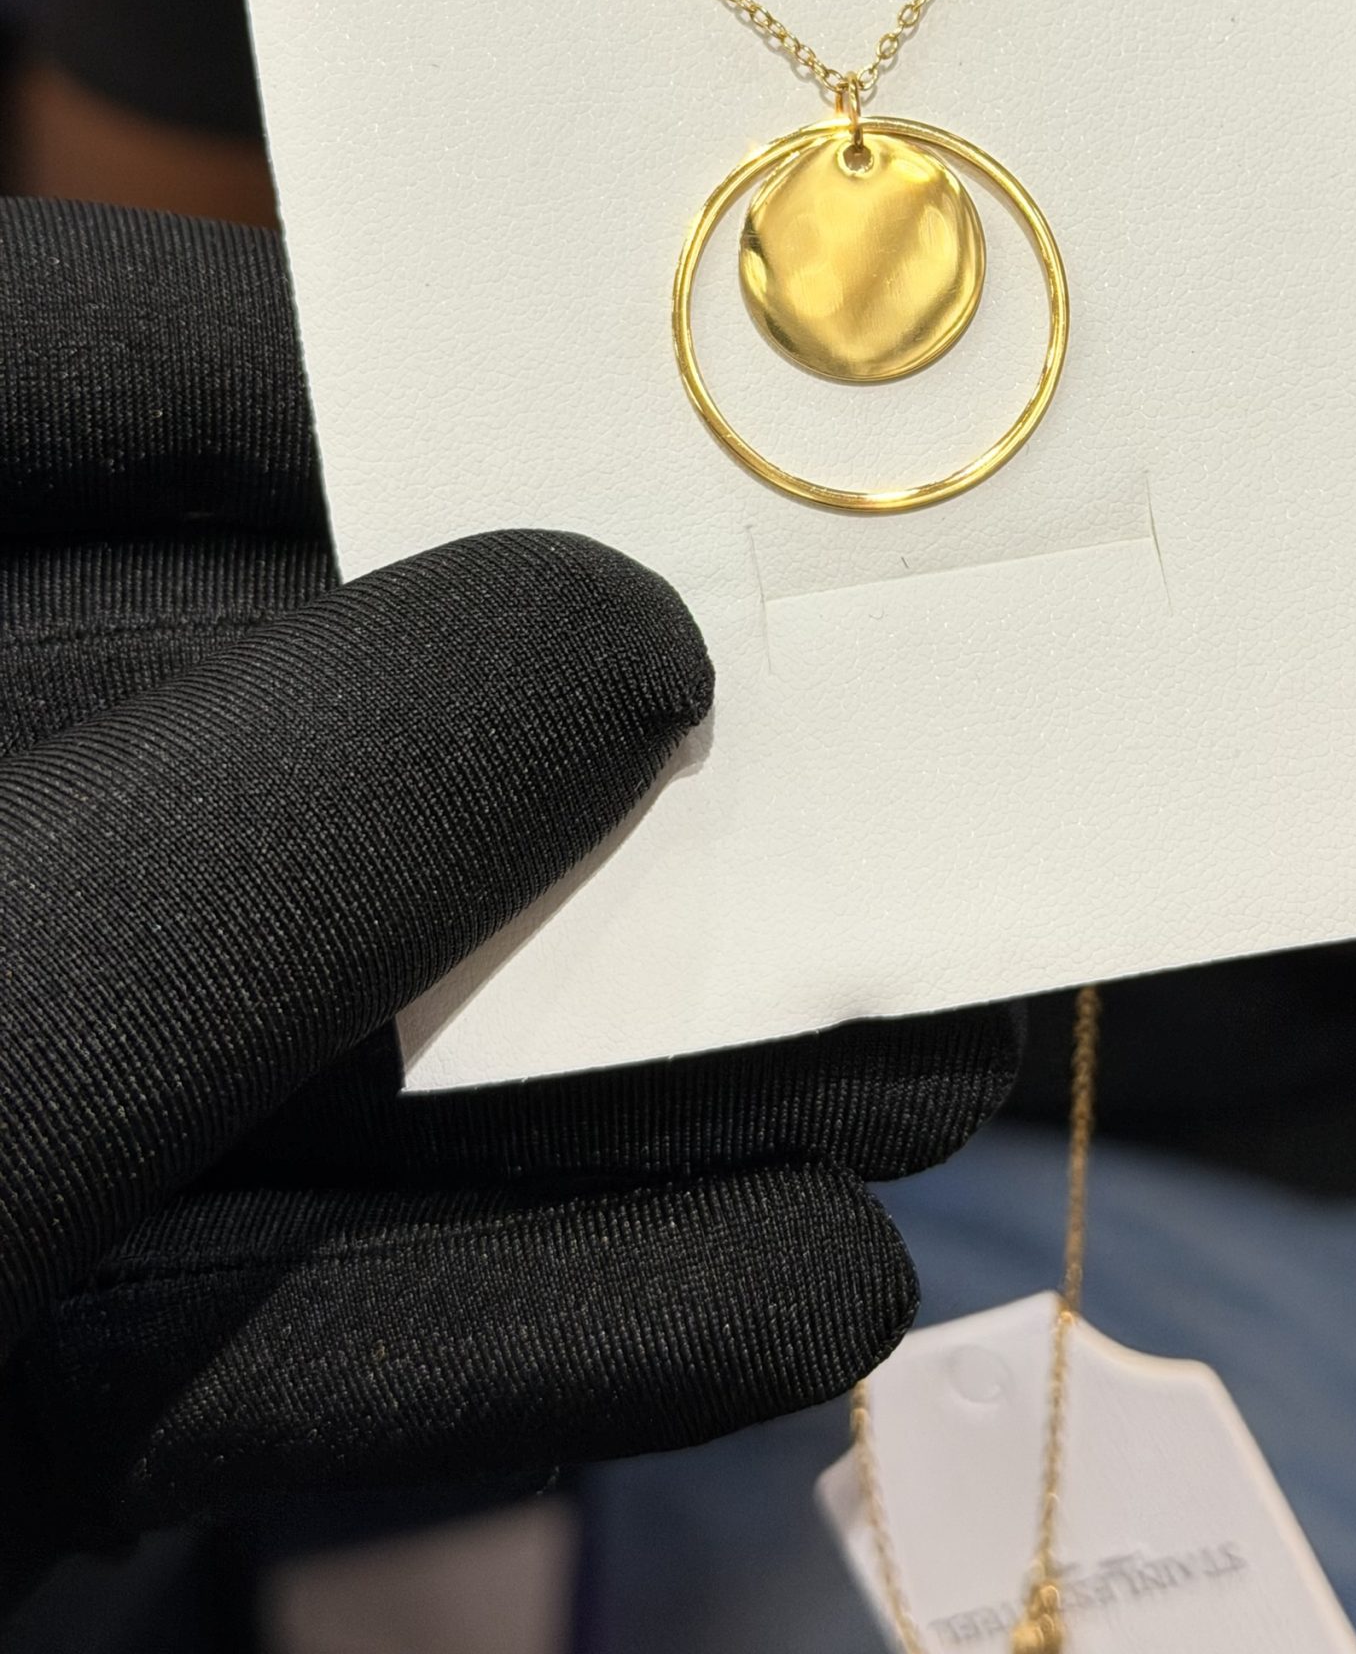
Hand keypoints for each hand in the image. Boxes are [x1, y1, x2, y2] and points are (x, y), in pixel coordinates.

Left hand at [0, 200, 1016, 1600]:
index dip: (371, 392)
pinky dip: (494, 1332)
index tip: (649, 443)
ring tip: (913, 1094)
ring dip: (611, 1112)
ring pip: (276, 1066)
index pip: (64, 381)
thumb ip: (275, 822)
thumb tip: (618, 629)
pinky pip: (231, 1316)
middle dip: (592, 837)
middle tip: (882, 827)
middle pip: (246, 758)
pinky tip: (775, 1303)